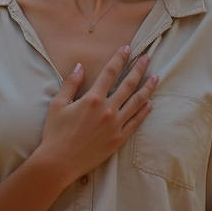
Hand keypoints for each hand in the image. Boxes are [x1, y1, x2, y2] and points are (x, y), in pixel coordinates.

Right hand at [33, 46, 157, 182]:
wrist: (59, 162)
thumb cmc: (55, 133)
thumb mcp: (57, 104)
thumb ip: (70, 84)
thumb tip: (80, 66)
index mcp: (93, 99)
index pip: (110, 72)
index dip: (120, 58)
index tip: (128, 48)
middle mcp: (108, 109)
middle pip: (128, 84)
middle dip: (139, 69)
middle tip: (147, 57)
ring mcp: (115, 125)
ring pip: (137, 102)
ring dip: (147, 88)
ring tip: (156, 77)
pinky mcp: (119, 139)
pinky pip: (135, 122)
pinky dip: (144, 112)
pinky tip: (150, 104)